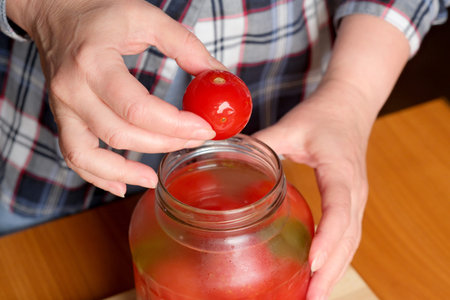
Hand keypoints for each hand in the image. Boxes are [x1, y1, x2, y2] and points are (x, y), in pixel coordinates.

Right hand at [9, 0, 224, 195]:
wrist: (56, 13)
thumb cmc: (102, 13)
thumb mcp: (147, 17)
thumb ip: (185, 46)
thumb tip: (219, 77)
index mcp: (94, 61)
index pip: (137, 107)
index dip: (175, 124)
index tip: (205, 128)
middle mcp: (73, 88)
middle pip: (122, 133)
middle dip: (165, 143)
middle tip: (195, 140)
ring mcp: (63, 107)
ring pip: (94, 154)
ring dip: (131, 170)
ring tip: (159, 175)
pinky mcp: (62, 118)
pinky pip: (75, 157)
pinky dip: (98, 176)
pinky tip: (123, 185)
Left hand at [253, 83, 370, 298]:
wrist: (350, 104)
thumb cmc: (323, 115)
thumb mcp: (290, 125)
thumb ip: (262, 142)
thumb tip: (227, 157)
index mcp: (341, 170)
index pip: (339, 209)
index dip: (328, 238)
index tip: (312, 263)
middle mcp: (354, 189)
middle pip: (348, 238)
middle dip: (331, 271)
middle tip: (309, 298)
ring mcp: (355, 197)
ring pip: (352, 242)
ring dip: (335, 271)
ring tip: (313, 296)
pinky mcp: (350, 200)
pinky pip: (348, 235)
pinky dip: (336, 258)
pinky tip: (320, 273)